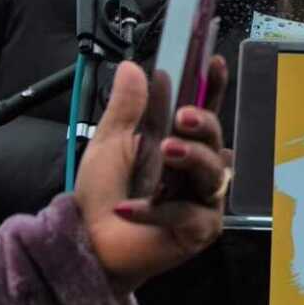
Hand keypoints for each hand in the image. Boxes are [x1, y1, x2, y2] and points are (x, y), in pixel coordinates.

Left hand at [72, 55, 230, 294]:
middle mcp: (196, 170)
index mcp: (179, 142)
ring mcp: (202, 200)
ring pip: (213, 172)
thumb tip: (133, 67)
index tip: (215, 62)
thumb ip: (126, 108)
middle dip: (204, 123)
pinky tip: (127, 208)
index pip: (204, 111)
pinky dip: (157, 210)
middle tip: (182, 116)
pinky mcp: (199, 231)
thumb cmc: (103, 194)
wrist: (87, 242)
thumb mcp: (110, 145)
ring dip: (192, 157)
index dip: (214, 87)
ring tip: (167, 149)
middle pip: (215, 139)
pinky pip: (188, 214)